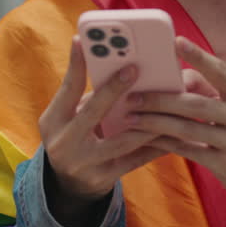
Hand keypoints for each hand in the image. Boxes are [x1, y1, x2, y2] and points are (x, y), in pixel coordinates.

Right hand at [37, 36, 164, 226]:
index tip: (84, 41)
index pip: (66, 89)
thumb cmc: (73, 137)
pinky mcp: (104, 178)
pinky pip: (135, 160)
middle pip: (93, 112)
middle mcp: (65, 142)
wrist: (68, 185)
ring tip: (166, 103)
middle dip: (114, 88)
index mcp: (53, 121)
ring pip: (122, 140)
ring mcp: (84, 163)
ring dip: (147, 120)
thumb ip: (86, 98)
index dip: (76, 64)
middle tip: (134, 68)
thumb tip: (115, 68)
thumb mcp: (67, 118)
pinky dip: (154, 146)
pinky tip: (172, 134)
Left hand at [127, 37, 225, 226]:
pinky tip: (146, 137)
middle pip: (195, 104)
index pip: (220, 71)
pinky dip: (164, 143)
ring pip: (187, 128)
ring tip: (131, 117)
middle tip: (133, 96)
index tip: (176, 41)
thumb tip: (174, 77)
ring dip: (155, 122)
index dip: (198, 56)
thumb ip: (209, 90)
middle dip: (160, 99)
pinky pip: (187, 150)